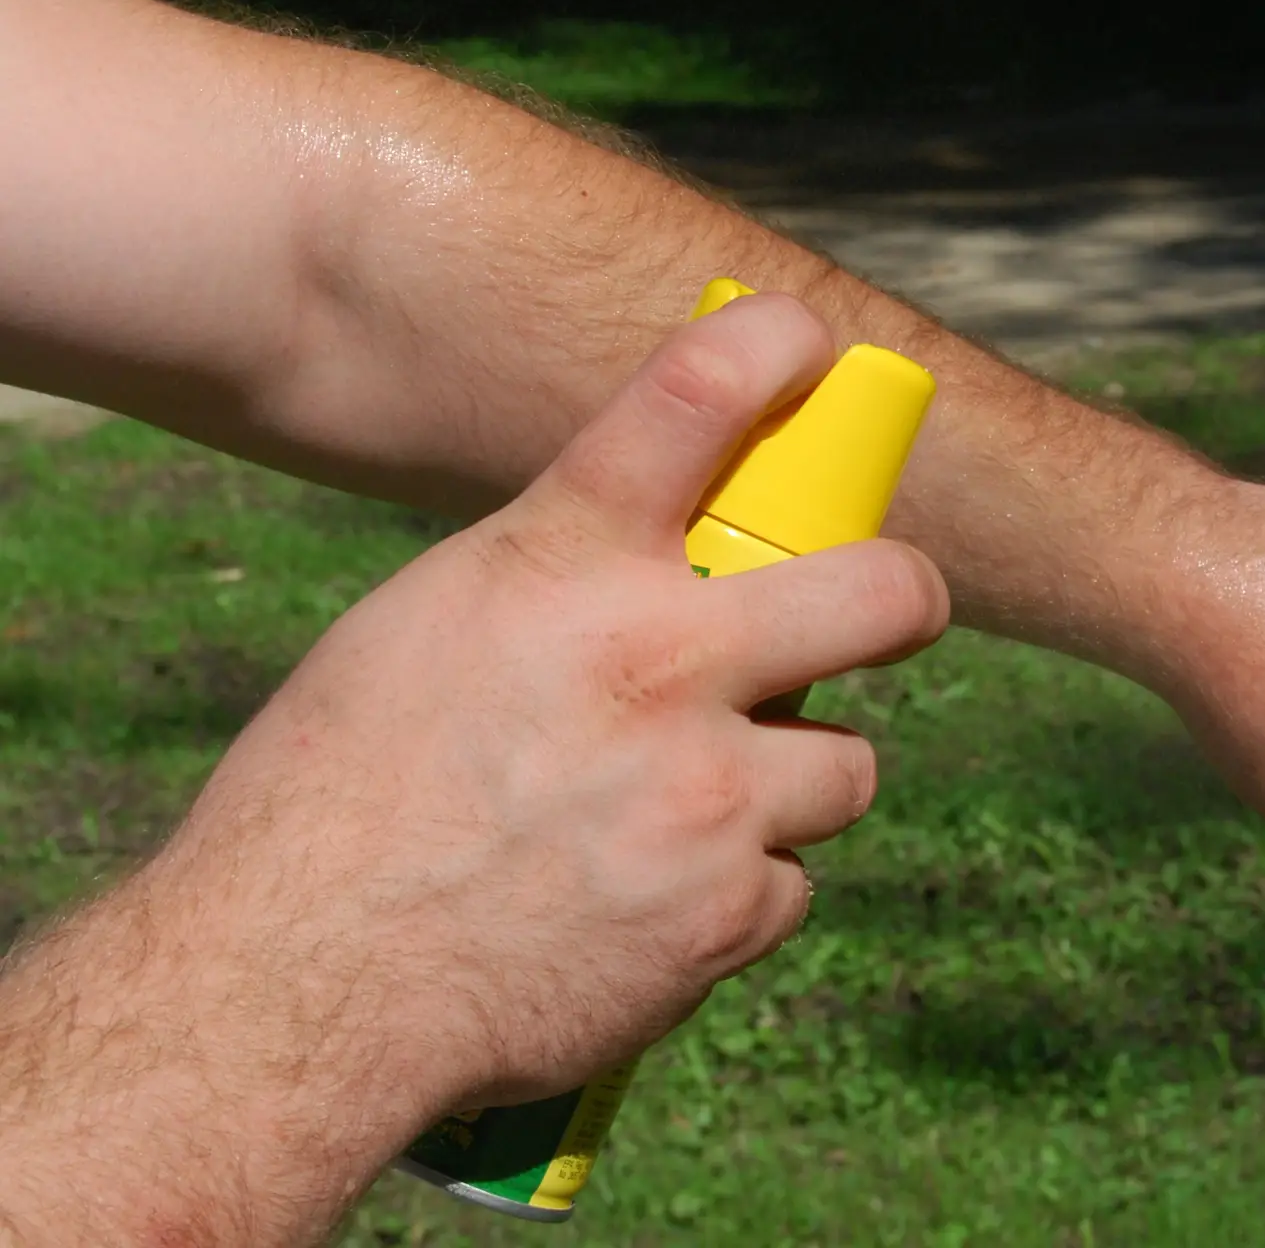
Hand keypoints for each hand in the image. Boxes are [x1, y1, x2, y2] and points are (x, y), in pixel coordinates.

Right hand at [190, 293, 945, 1102]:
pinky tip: (649, 901)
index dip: (776, 345)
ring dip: (792, 779)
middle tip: (886, 608)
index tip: (808, 343)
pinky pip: (787, 882)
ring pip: (847, 764)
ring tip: (696, 806)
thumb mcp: (433, 628)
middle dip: (902, 597)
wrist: (296, 987)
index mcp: (560, 565)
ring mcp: (708, 797)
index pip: (698, 394)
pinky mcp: (726, 915)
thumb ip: (564, 579)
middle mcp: (657, 664)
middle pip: (888, 591)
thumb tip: (672, 560)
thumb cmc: (338, 795)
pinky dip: (734, 890)